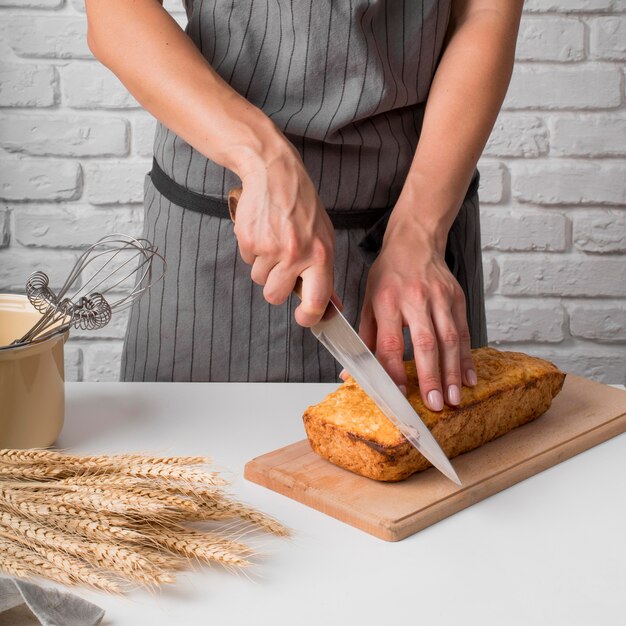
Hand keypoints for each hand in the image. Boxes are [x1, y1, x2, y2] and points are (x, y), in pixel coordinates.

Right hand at [232, 142, 337, 326]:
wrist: (275, 173)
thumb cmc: (303, 206)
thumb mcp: (324, 237)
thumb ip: (324, 272)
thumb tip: (330, 306)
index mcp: (321, 256)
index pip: (316, 301)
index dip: (308, 317)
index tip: (303, 317)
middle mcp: (296, 255)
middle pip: (274, 296)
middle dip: (274, 287)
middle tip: (280, 268)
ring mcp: (270, 248)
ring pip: (258, 279)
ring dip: (263, 266)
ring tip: (273, 241)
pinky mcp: (249, 240)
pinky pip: (246, 261)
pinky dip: (252, 251)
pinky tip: (263, 231)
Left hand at [356, 216, 476, 410]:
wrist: (415, 241)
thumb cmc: (388, 274)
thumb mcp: (368, 300)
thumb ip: (365, 338)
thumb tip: (352, 373)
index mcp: (387, 301)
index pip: (390, 342)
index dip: (394, 370)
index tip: (399, 394)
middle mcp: (415, 299)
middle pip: (425, 342)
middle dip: (430, 377)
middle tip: (434, 404)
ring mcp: (440, 298)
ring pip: (449, 339)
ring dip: (451, 372)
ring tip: (452, 399)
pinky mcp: (457, 297)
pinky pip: (463, 331)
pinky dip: (466, 357)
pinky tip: (467, 378)